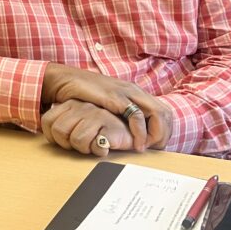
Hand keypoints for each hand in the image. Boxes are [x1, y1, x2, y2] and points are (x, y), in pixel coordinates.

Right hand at [41, 64, 173, 150]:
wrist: (64, 80)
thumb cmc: (83, 94)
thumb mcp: (107, 103)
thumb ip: (118, 112)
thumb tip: (128, 131)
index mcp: (134, 92)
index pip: (163, 112)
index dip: (164, 131)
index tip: (154, 146)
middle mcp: (134, 90)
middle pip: (165, 114)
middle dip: (164, 135)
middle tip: (153, 149)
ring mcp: (126, 92)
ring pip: (157, 113)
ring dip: (156, 134)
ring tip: (145, 148)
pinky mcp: (116, 97)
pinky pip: (137, 115)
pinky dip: (140, 132)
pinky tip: (135, 143)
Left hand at [41, 100, 132, 156]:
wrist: (128, 130)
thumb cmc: (100, 129)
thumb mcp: (77, 122)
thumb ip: (62, 125)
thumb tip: (50, 135)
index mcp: (71, 104)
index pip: (47, 121)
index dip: (54, 137)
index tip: (66, 140)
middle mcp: (82, 106)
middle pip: (59, 131)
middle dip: (69, 144)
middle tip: (82, 143)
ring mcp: (97, 115)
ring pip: (77, 139)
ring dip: (85, 148)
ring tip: (94, 143)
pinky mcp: (110, 126)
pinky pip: (95, 146)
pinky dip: (99, 150)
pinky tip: (104, 145)